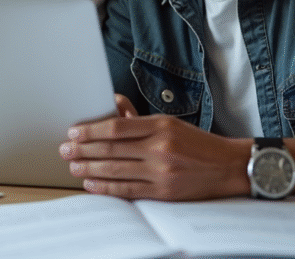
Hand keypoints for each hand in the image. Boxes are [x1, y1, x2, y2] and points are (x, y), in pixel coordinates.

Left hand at [60, 104, 250, 200]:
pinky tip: (92, 185)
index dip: (91, 130)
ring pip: (116, 170)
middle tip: (65, 150)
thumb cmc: (198, 143)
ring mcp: (161, 171)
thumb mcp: (171, 122)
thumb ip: (139, 118)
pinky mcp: (164, 192)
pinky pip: (128, 190)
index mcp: (160, 125)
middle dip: (83, 150)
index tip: (73, 132)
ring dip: (90, 169)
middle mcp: (160, 147)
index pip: (117, 126)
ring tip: (73, 167)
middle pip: (111, 149)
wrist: (230, 166)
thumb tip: (114, 102)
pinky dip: (106, 188)